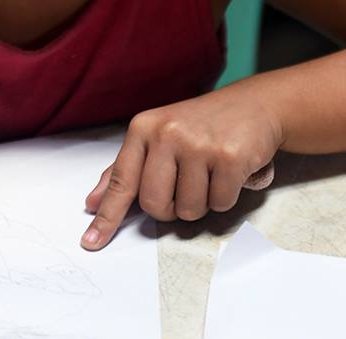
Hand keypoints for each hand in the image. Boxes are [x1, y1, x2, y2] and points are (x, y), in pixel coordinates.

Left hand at [80, 86, 284, 249]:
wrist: (254, 104)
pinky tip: (229, 173)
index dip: (107, 216)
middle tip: (184, 188)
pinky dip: (225, 197)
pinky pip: (219, 203)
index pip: (120, 181)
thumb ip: (124, 169)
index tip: (91, 241)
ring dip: (201, 203)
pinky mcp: (229, 157)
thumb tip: (94, 201)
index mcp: (143, 129)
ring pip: (189, 209)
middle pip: (154, 204)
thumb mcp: (157, 136)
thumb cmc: (202, 125)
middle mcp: (166, 134)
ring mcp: (198, 144)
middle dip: (170, 209)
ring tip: (209, 175)